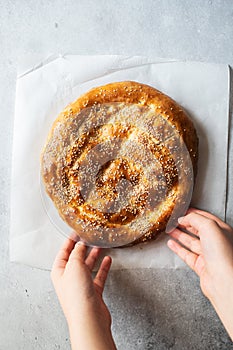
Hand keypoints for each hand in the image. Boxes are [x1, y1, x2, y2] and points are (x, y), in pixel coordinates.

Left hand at [51, 237, 115, 349]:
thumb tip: (80, 244)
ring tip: (99, 246)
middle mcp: (69, 279)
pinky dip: (103, 267)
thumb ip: (77, 253)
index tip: (76, 232)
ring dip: (94, 256)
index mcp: (59, 272)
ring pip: (88, 266)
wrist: (88, 318)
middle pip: (76, 259)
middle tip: (89, 238)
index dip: (70, 241)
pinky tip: (107, 260)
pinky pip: (98, 276)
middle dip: (82, 248)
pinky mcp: (93, 292)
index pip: (63, 252)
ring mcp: (81, 286)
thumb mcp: (74, 266)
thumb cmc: (77, 296)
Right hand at [167, 208, 232, 339]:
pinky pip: (187, 254)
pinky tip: (172, 244)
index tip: (182, 211)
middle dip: (185, 224)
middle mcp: (216, 242)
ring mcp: (208, 255)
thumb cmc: (223, 255)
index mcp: (222, 231)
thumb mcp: (209, 227)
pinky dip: (178, 248)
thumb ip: (195, 219)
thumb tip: (184, 218)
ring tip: (170, 229)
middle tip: (174, 220)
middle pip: (198, 229)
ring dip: (179, 235)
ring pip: (191, 242)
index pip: (205, 218)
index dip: (193, 213)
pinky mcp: (201, 266)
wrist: (223, 281)